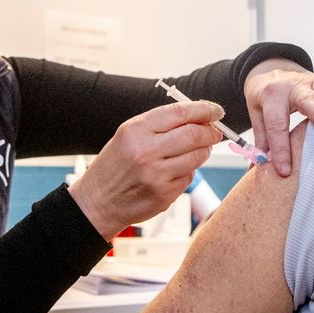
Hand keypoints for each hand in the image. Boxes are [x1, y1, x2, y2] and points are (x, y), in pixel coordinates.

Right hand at [68, 101, 224, 240]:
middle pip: (194, 134)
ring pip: (197, 156)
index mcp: (136, 130)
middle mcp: (146, 151)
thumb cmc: (116, 164)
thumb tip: (200, 118)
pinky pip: (189, 177)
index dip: (204, 110)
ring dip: (203, 151)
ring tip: (196, 149)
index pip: (180, 112)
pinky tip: (175, 171)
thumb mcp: (128, 135)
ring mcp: (157, 175)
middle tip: (215, 131)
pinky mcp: (164, 194)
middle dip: (211, 131)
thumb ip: (161, 124)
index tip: (215, 110)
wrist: (98, 202)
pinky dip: (188, 171)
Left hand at [244, 60, 313, 175]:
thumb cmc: (264, 99)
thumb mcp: (256, 115)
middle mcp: (294, 87)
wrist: (268, 71)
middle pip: (308, 101)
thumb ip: (262, 139)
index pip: (277, 126)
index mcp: (272, 96)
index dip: (281, 149)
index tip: (285, 171)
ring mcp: (312, 83)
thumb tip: (260, 167)